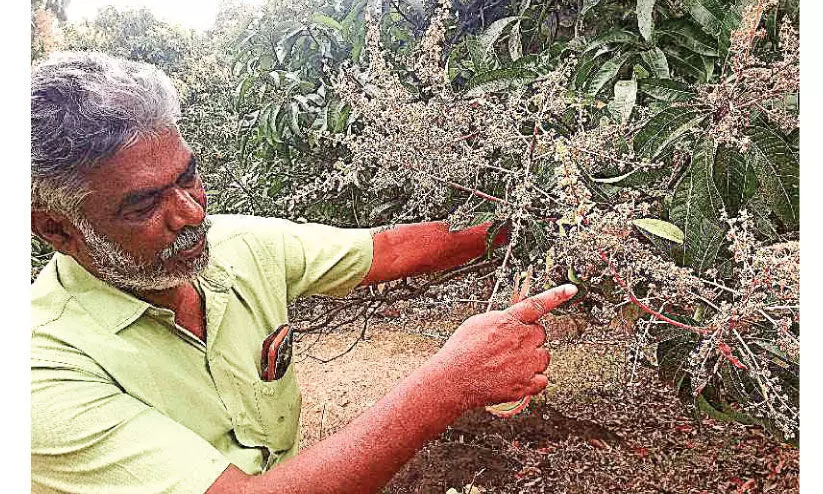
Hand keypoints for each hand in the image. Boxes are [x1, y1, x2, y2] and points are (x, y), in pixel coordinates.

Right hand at [430, 284, 577, 409]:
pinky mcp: (526, 384)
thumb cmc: (461, 351)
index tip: (571, 290)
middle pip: (540, 335)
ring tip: (509, 365)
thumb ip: (501, 318)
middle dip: (529, 340)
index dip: (556, 295)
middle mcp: (520, 339)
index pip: (537, 304)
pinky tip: (516, 379)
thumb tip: (513, 318)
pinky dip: (533, 381)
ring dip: (532, 360)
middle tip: (509, 349)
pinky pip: (543, 380)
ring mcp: (525, 362)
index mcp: (508, 321)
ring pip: (544, 357)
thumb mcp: (477, 322)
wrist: (453, 379)